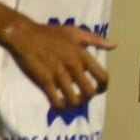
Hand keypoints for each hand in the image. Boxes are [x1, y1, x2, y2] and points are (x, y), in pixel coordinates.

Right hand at [0, 18, 114, 109]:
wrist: (24, 35)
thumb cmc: (49, 33)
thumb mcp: (76, 32)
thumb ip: (96, 40)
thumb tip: (115, 45)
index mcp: (82, 54)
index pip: (102, 76)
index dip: (103, 86)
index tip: (99, 88)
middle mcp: (73, 66)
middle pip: (90, 92)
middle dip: (88, 97)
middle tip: (82, 95)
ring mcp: (59, 75)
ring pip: (74, 100)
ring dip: (75, 104)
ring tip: (71, 101)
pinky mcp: (44, 82)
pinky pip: (57, 102)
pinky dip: (60, 107)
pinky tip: (59, 105)